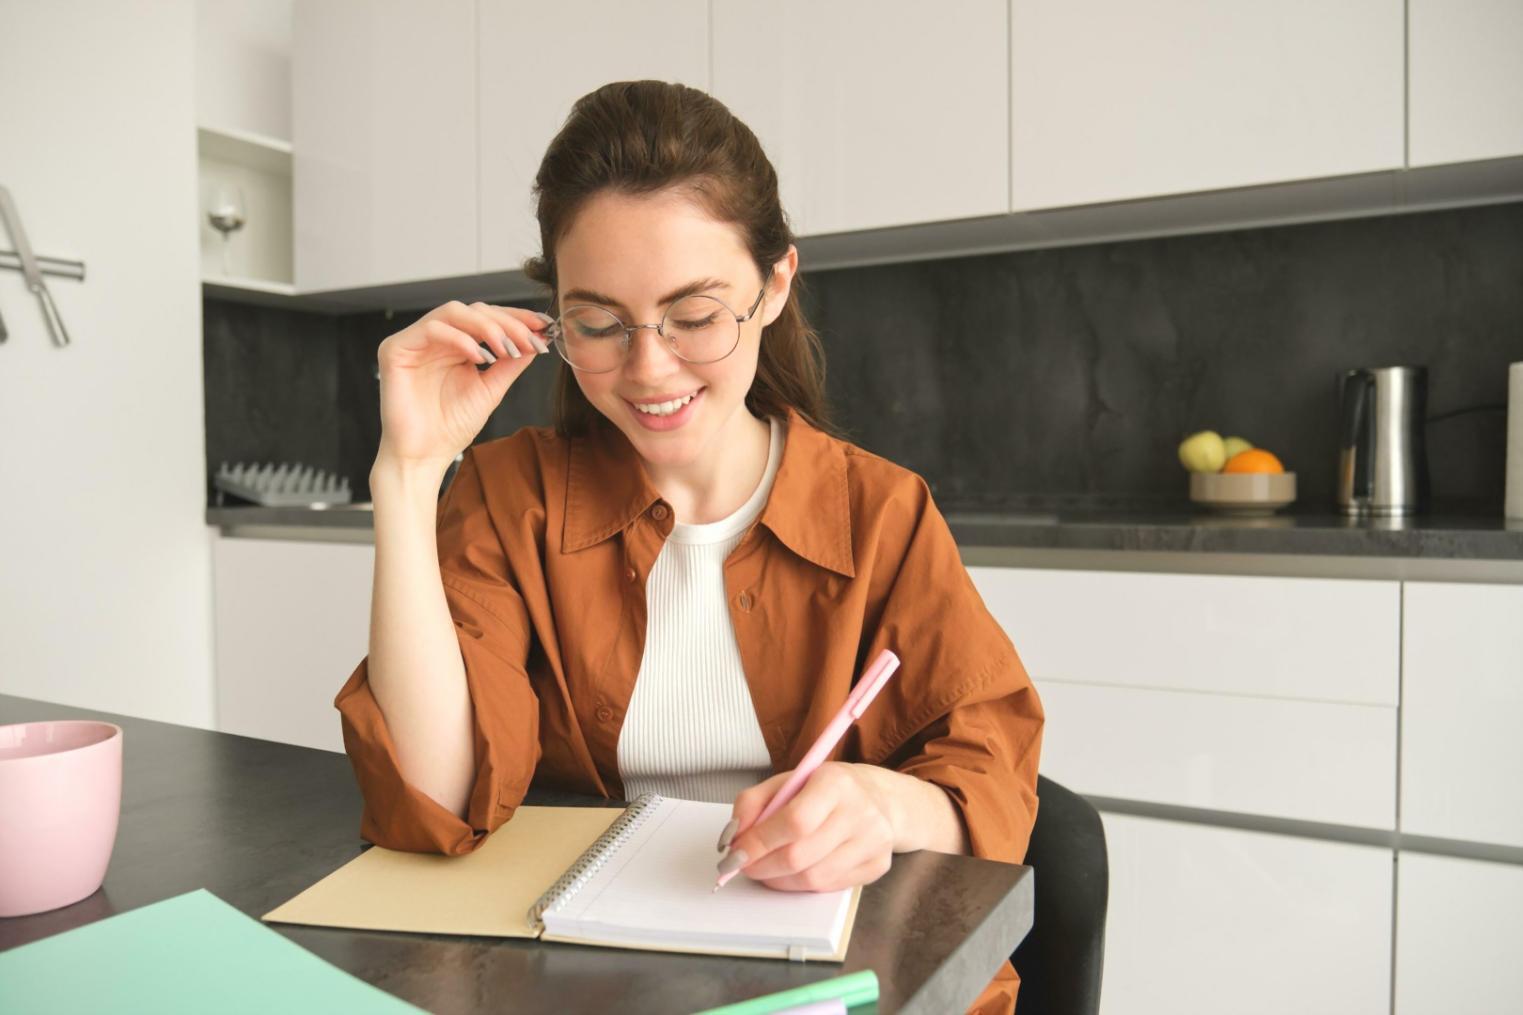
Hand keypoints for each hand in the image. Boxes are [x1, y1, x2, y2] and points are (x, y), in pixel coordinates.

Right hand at [374, 300, 551, 469]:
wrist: (424, 456)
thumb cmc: (451, 427)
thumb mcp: (490, 389)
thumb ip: (511, 363)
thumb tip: (538, 337)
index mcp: (455, 345)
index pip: (487, 317)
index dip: (516, 318)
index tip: (545, 326)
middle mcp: (435, 338)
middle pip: (474, 310)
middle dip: (507, 323)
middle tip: (531, 340)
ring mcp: (415, 341)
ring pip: (454, 311)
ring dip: (487, 327)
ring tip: (508, 349)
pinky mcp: (396, 349)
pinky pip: (432, 329)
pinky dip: (461, 339)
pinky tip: (481, 357)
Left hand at [719, 762, 895, 892]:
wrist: (881, 798)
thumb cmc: (828, 789)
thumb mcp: (789, 780)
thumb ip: (754, 803)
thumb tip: (732, 837)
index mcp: (836, 783)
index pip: (794, 821)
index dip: (759, 842)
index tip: (735, 853)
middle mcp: (861, 812)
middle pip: (800, 856)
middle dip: (762, 866)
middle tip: (743, 865)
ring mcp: (873, 842)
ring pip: (813, 879)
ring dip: (779, 879)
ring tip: (767, 868)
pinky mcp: (878, 866)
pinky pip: (828, 888)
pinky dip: (802, 884)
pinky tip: (794, 871)